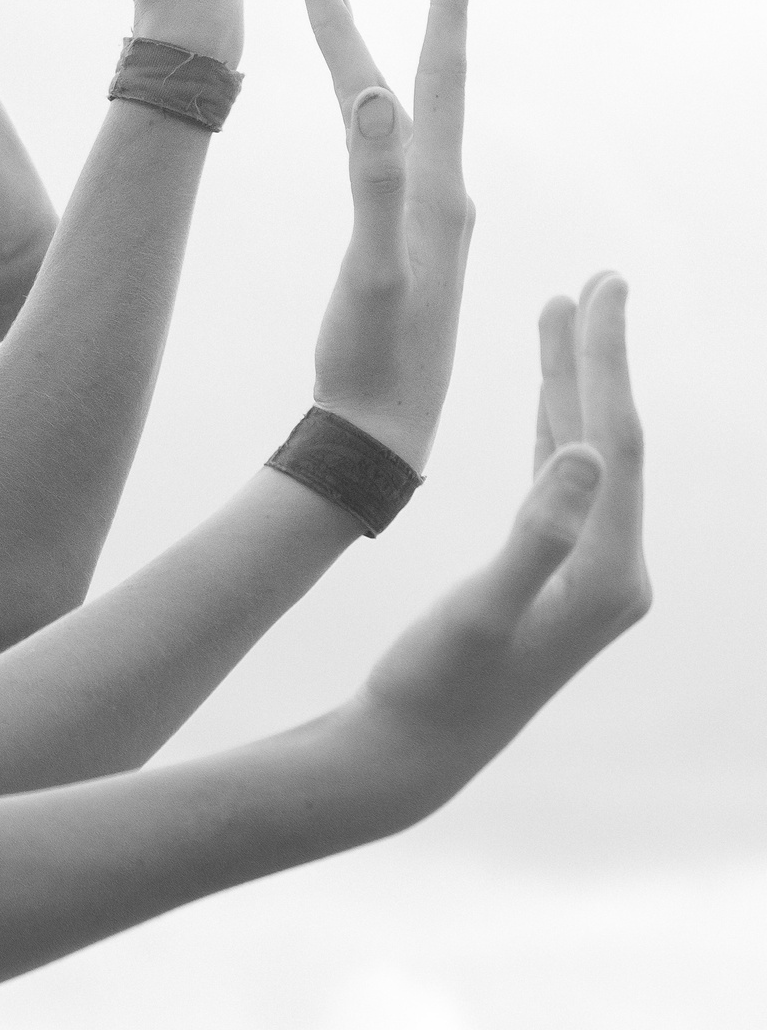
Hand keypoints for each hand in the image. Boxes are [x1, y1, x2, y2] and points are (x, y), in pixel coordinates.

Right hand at [303, 0, 477, 466]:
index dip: (445, 8)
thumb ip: (374, 184)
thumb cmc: (375, 363)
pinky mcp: (400, 246)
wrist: (382, 437)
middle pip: (406, 89)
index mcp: (437, 193)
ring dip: (362, 65)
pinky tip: (359, 121)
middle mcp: (439, 197)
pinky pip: (382, 159)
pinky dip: (363, 120)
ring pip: (391, 121)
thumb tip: (372, 96)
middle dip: (368, 22)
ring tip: (336, 21)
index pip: (437, 79)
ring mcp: (422, 222)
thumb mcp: (373, 273)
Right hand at [346, 276, 650, 816]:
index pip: (615, 443)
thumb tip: (589, 454)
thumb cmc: (436, 687)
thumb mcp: (482, 609)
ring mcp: (589, 573)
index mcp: (608, 572)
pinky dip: (556, 426)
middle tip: (598, 277)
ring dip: (577, 382)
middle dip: (602, 356)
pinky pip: (564, 482)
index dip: (604, 361)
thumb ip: (537, 533)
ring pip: (589, 454)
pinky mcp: (557, 576)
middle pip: (613, 438)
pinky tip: (549, 398)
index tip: (596, 289)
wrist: (412, 752)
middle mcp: (615, 570)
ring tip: (566, 309)